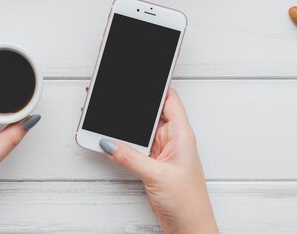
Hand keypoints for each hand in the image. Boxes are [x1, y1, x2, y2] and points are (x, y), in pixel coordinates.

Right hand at [99, 89, 217, 233]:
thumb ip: (130, 157)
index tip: (138, 79)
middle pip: (150, 113)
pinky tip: (110, 142)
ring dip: (125, 128)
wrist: (190, 229)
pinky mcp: (152, 164)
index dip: (155, 87)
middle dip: (132, 107)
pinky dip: (123, 144)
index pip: (169, 99)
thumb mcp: (156, 175)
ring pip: (140, 131)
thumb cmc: (189, 203)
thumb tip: (109, 142)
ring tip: (106, 120)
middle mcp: (172, 140)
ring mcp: (162, 152)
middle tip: (113, 98)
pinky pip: (135, 147)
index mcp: (181, 135)